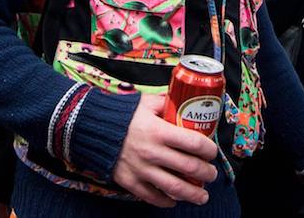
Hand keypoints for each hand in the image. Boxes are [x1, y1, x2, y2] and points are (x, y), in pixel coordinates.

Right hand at [112, 93, 217, 207]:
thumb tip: (184, 103)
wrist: (91, 128)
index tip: (212, 152)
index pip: (194, 143)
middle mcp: (153, 152)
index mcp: (159, 131)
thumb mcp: (145, 103)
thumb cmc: (121, 114)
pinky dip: (168, 201)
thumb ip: (166, 104)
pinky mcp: (131, 182)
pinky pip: (154, 197)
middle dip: (207, 173)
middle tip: (211, 173)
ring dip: (194, 194)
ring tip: (202, 196)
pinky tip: (175, 199)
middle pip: (190, 168)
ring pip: (176, 188)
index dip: (209, 149)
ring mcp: (142, 170)